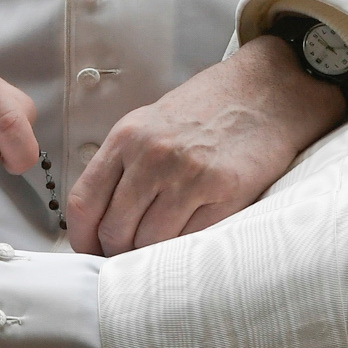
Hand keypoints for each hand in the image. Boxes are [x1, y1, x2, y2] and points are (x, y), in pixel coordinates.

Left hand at [65, 34, 344, 257]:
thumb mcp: (151, 123)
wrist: (265, 92)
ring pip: (150, 243)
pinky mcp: (224, 192)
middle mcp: (152, 154)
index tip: (90, 250)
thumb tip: (101, 220)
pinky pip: (189, 241)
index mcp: (127, 136)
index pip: (84, 202)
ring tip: (163, 247)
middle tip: (131, 254)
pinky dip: (184, 250)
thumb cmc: (208, 111)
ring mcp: (188, 174)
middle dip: (118, 251)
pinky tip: (190, 240)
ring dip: (152, 255)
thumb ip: (123, 165)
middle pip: (114, 230)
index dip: (82, 238)